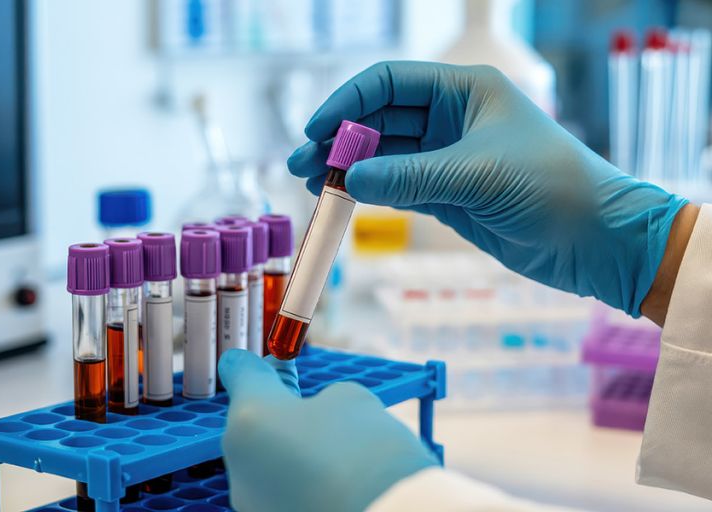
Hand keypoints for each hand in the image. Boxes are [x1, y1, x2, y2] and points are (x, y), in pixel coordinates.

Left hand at [218, 350, 437, 511]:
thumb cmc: (369, 456)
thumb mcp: (352, 402)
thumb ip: (323, 398)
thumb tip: (316, 413)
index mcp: (250, 418)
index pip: (237, 370)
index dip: (258, 359)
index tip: (276, 358)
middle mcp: (239, 463)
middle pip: (252, 422)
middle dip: (280, 410)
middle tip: (316, 403)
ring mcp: (251, 503)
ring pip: (265, 462)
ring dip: (291, 450)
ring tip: (337, 452)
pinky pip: (279, 491)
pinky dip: (301, 481)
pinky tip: (334, 481)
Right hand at [287, 61, 688, 317]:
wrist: (594, 239)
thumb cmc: (552, 188)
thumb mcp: (477, 175)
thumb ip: (410, 177)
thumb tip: (349, 178)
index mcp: (464, 91)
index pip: (389, 84)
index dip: (348, 103)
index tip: (315, 130)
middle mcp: (452, 118)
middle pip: (380, 120)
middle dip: (339, 139)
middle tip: (299, 163)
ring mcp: (447, 157)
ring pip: (384, 156)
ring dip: (348, 168)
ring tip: (310, 182)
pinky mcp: (447, 194)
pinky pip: (396, 187)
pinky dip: (369, 192)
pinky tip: (342, 197)